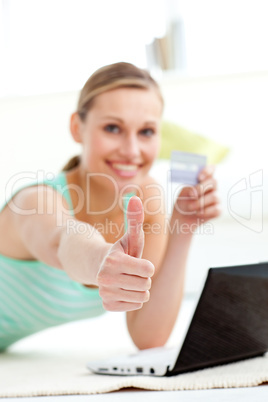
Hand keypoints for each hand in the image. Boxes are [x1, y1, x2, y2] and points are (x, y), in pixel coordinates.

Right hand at [97, 196, 154, 311]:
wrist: (100, 267)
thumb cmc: (122, 250)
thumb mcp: (130, 236)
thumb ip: (134, 219)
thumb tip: (135, 198)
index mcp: (113, 260)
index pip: (149, 270)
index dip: (147, 265)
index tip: (137, 261)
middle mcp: (105, 278)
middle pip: (146, 285)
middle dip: (143, 278)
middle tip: (132, 271)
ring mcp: (105, 293)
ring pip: (142, 298)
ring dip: (139, 289)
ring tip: (128, 280)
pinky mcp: (106, 305)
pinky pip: (134, 306)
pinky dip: (132, 299)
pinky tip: (123, 289)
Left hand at [173, 165, 220, 227]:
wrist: (182, 217)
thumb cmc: (184, 201)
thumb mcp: (183, 193)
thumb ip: (189, 189)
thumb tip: (194, 191)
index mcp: (204, 179)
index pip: (211, 169)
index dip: (208, 170)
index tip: (199, 177)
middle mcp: (212, 187)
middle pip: (214, 182)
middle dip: (202, 188)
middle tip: (192, 195)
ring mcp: (217, 198)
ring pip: (215, 196)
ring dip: (200, 202)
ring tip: (190, 207)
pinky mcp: (218, 210)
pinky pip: (216, 209)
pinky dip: (205, 212)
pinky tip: (198, 213)